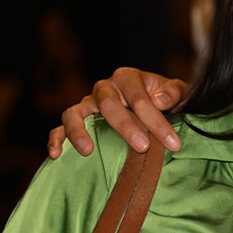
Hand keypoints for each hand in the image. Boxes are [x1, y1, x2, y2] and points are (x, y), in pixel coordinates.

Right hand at [47, 68, 186, 158]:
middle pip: (108, 104)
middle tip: (143, 147)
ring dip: (79, 131)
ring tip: (87, 151)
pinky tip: (56, 155)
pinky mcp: (76, 121)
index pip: (139, 98)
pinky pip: (59, 128)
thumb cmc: (164, 99)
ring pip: (75, 113)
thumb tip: (160, 101)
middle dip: (126, 126)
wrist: (154, 104)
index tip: (172, 142)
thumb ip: (173, 93)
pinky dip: (56, 139)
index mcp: (128, 78)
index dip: (156, 120)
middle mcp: (104, 89)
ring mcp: (87, 105)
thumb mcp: (176, 93)